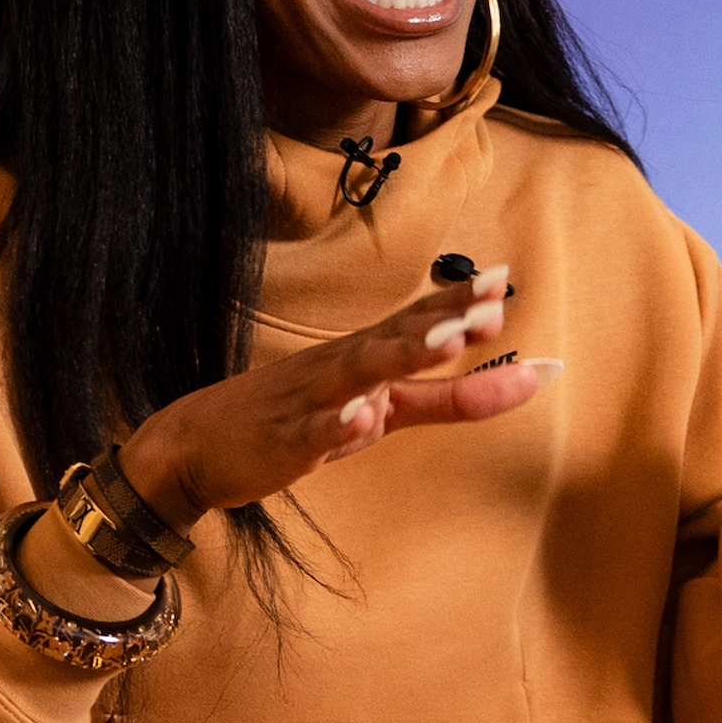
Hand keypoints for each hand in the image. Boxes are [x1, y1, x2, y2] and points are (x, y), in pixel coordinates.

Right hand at [112, 267, 552, 520]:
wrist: (196, 446)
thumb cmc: (298, 419)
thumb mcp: (382, 412)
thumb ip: (451, 398)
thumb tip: (525, 378)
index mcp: (363, 357)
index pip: (415, 321)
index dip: (457, 301)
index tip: (502, 276)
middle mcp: (339, 368)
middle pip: (395, 339)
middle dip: (442, 321)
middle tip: (492, 305)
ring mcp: (309, 402)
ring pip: (359, 374)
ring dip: (402, 354)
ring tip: (446, 341)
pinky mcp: (284, 442)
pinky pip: (310, 433)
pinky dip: (334, 426)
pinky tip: (358, 420)